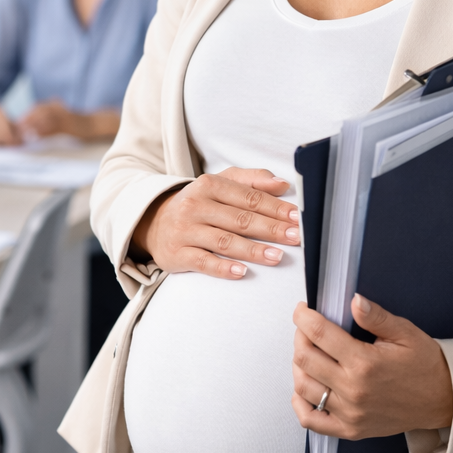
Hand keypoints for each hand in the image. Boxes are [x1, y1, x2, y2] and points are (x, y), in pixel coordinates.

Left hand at [20, 100, 118, 141]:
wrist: (96, 125)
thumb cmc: (77, 126)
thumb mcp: (62, 121)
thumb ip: (48, 125)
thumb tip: (32, 132)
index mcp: (56, 106)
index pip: (38, 108)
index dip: (27, 115)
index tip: (17, 123)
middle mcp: (60, 109)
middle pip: (40, 111)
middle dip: (27, 119)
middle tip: (17, 128)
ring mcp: (65, 117)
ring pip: (46, 118)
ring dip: (33, 125)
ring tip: (23, 133)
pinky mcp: (70, 126)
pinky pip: (54, 127)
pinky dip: (44, 131)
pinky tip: (36, 137)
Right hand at [128, 168, 299, 277]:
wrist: (155, 223)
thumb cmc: (198, 204)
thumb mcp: (220, 183)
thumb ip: (251, 180)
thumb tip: (282, 184)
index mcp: (209, 185)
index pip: (249, 197)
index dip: (275, 208)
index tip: (297, 218)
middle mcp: (195, 205)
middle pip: (240, 219)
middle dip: (271, 229)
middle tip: (296, 237)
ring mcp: (185, 230)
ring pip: (224, 241)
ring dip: (253, 249)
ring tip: (277, 256)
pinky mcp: (178, 253)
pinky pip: (203, 262)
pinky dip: (223, 268)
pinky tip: (242, 272)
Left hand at [291, 295, 452, 438]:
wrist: (444, 400)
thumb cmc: (425, 366)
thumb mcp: (405, 333)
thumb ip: (375, 316)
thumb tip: (354, 300)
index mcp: (365, 363)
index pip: (318, 334)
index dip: (303, 317)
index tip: (302, 310)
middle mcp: (353, 390)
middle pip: (304, 359)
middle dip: (300, 337)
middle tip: (306, 329)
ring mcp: (350, 413)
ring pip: (303, 387)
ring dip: (299, 366)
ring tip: (308, 354)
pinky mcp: (351, 429)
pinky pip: (312, 420)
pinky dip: (300, 404)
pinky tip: (306, 387)